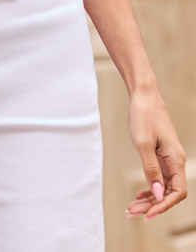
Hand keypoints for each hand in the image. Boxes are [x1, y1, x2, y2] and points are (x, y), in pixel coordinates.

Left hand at [126, 86, 186, 220]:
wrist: (143, 97)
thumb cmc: (143, 116)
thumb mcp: (143, 143)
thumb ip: (151, 169)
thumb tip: (158, 194)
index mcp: (176, 159)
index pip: (177, 192)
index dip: (164, 206)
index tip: (148, 214)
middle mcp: (175, 161)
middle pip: (169, 192)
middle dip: (152, 205)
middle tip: (132, 212)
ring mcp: (168, 159)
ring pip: (163, 186)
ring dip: (149, 198)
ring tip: (132, 207)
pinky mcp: (161, 155)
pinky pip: (159, 177)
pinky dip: (149, 187)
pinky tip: (139, 193)